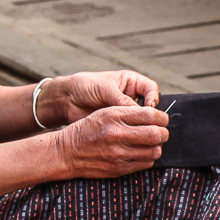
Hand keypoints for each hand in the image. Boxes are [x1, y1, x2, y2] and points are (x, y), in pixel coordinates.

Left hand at [40, 70, 159, 126]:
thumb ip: (122, 100)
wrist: (67, 99)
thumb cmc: (85, 86)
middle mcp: (131, 97)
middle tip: (148, 124)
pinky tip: (128, 137)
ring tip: (137, 131)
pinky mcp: (118, 124)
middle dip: (150, 116)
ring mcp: (125, 111)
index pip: (151, 89)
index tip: (149, 108)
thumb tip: (141, 113)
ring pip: (141, 120)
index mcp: (131, 83)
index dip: (153, 98)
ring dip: (140, 126)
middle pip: (150, 107)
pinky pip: (130, 129)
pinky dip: (130, 133)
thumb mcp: (105, 89)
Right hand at [55, 103, 168, 178]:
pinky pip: (145, 164)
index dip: (162, 117)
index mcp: (114, 116)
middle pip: (156, 134)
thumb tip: (155, 115)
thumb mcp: (104, 112)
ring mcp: (118, 154)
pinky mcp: (119, 169)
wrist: (67, 152)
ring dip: (156, 146)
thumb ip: (128, 111)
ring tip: (149, 143)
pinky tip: (140, 152)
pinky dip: (147, 158)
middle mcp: (117, 134)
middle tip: (160, 131)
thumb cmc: (87, 129)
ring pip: (154, 151)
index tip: (162, 119)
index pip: (151, 115)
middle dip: (163, 132)